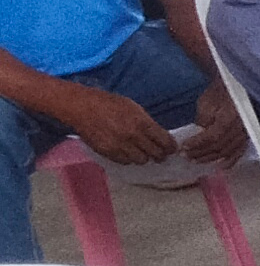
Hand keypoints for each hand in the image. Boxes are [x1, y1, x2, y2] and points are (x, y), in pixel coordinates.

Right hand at [58, 82, 176, 165]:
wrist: (82, 107)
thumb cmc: (108, 103)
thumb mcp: (133, 107)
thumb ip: (146, 122)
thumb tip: (158, 134)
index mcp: (142, 122)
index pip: (164, 140)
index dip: (171, 147)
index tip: (172, 149)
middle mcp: (133, 136)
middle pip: (155, 153)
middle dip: (160, 155)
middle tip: (161, 155)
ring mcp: (120, 145)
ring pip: (141, 160)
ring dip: (143, 157)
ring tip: (141, 152)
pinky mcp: (108, 152)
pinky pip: (125, 161)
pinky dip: (128, 158)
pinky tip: (126, 152)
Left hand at [186, 83, 245, 164]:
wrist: (234, 88)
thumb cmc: (218, 94)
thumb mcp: (205, 103)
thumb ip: (203, 120)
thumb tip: (199, 134)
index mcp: (229, 118)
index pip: (212, 137)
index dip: (197, 144)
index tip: (183, 147)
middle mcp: (239, 129)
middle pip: (219, 147)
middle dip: (201, 153)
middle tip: (186, 156)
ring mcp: (245, 134)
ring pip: (228, 151)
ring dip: (211, 158)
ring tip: (196, 160)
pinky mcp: (247, 136)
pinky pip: (239, 152)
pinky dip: (230, 161)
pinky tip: (221, 166)